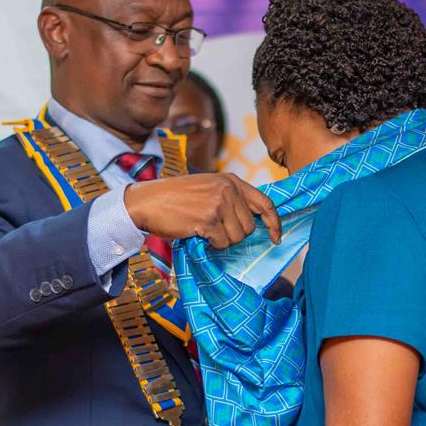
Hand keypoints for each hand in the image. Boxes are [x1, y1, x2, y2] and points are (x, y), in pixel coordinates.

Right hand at [126, 174, 280, 249]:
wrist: (148, 201)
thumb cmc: (177, 198)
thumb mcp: (209, 187)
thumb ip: (231, 198)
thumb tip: (255, 223)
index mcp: (231, 181)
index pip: (265, 203)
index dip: (274, 222)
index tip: (277, 237)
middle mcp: (228, 190)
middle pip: (249, 226)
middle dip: (235, 234)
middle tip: (215, 229)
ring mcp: (218, 204)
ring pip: (237, 237)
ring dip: (222, 240)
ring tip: (204, 228)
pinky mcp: (207, 220)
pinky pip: (222, 243)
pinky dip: (212, 244)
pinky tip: (198, 233)